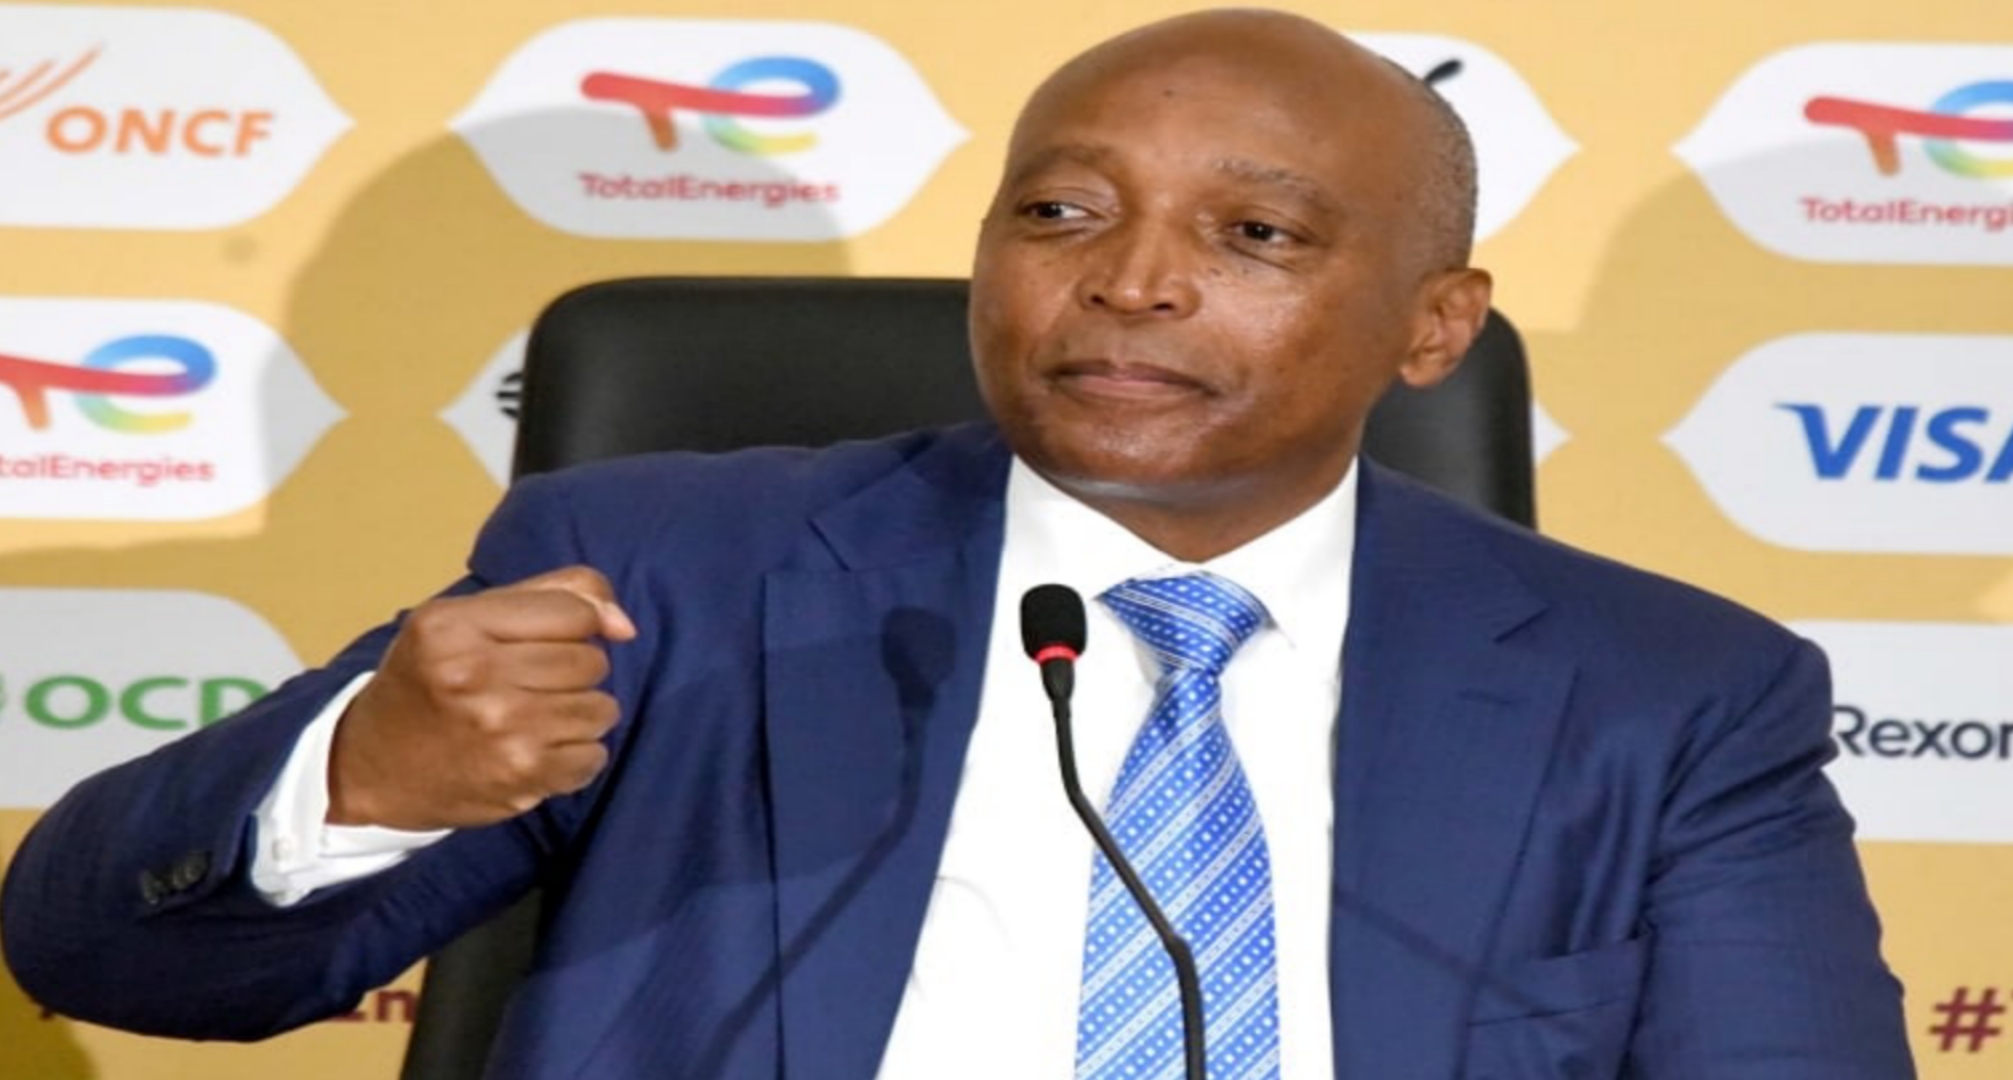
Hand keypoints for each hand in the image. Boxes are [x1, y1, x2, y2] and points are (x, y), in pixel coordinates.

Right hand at [327, 566, 636, 829]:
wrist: (372, 768)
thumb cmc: (429, 680)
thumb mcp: (464, 617)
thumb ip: (553, 595)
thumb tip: (624, 624)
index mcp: (456, 626)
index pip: (575, 611)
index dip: (574, 626)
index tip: (547, 641)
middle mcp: (476, 674)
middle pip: (591, 661)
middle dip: (573, 671)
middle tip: (530, 685)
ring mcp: (502, 730)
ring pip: (602, 709)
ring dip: (579, 715)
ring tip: (534, 718)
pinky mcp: (521, 776)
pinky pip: (594, 756)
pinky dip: (575, 756)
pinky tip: (536, 751)